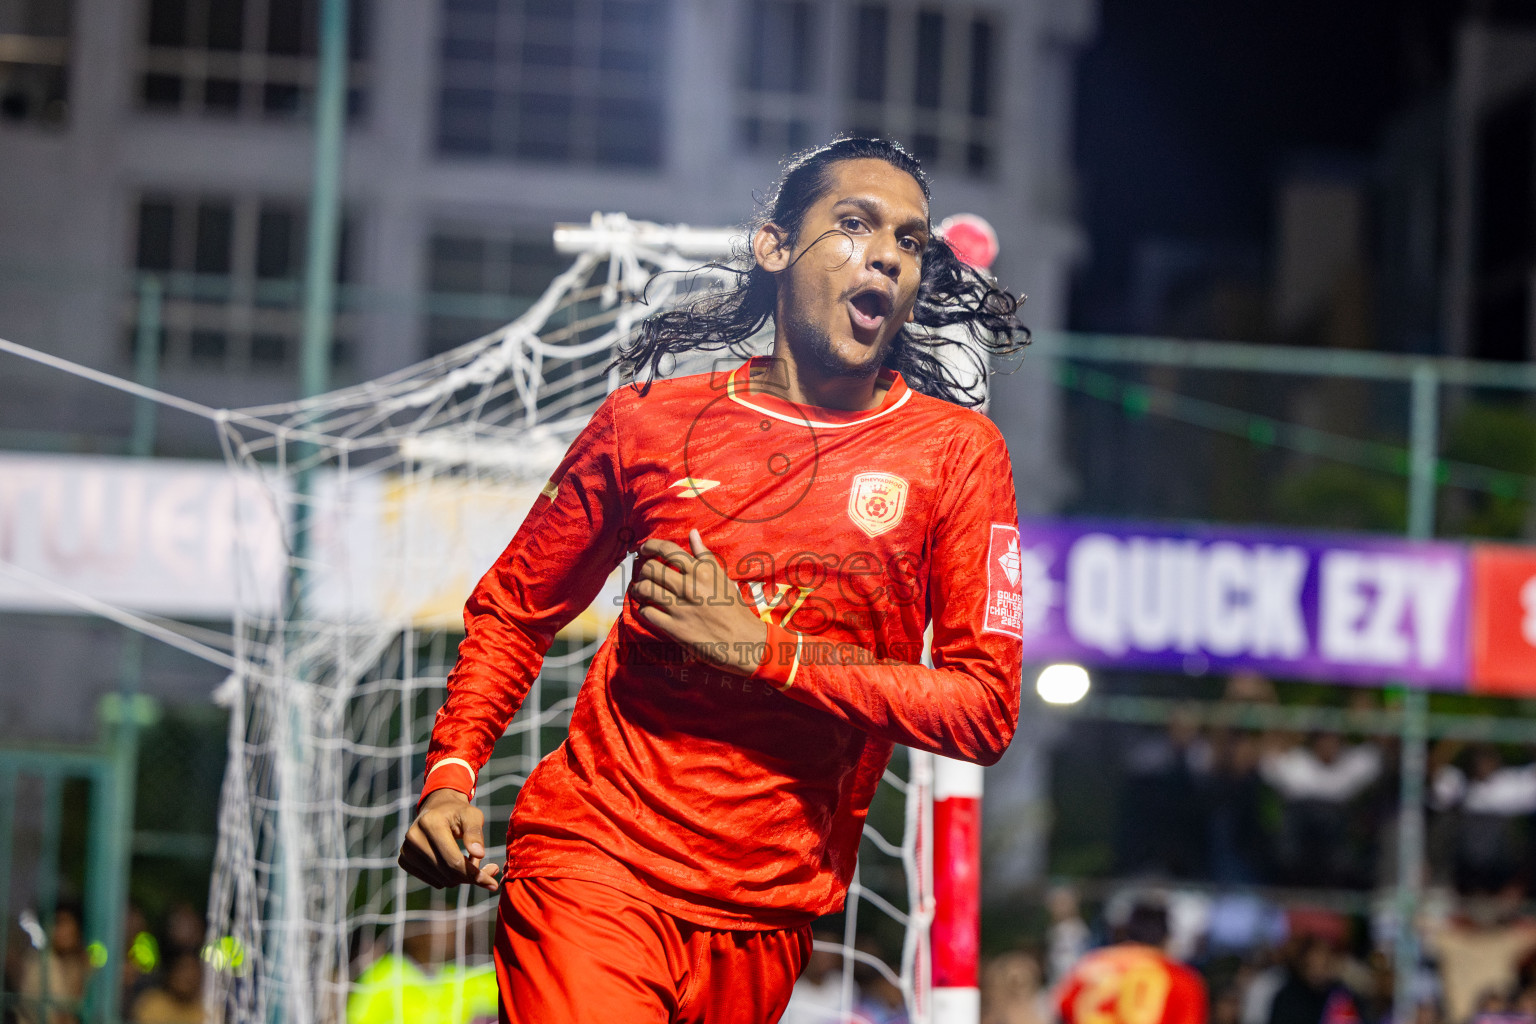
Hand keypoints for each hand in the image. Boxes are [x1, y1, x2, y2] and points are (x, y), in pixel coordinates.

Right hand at [398, 789, 500, 891]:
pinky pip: (433, 881)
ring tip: (469, 860)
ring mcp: (406, 850)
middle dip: (470, 876)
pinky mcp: (404, 860)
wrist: (437, 808)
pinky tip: (453, 863)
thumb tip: (480, 854)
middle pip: (447, 873)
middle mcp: (414, 837)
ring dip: (460, 877)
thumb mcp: (473, 815)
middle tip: (488, 871)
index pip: (454, 860)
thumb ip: (476, 833)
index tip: (492, 883)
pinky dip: (448, 878)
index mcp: (431, 823)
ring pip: (441, 880)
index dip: (475, 874)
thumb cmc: (458, 812)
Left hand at [631, 529, 768, 675]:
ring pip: (645, 589)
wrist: (743, 640)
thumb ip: (705, 555)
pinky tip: (648, 608)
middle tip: (643, 572)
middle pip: (651, 568)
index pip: (668, 550)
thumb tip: (693, 533)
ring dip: (638, 588)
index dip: (650, 545)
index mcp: (702, 572)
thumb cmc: (734, 608)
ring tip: (640, 589)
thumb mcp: (723, 577)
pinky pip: (647, 612)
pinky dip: (643, 608)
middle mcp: (689, 587)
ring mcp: (680, 608)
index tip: (644, 548)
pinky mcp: (674, 628)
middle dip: (642, 568)